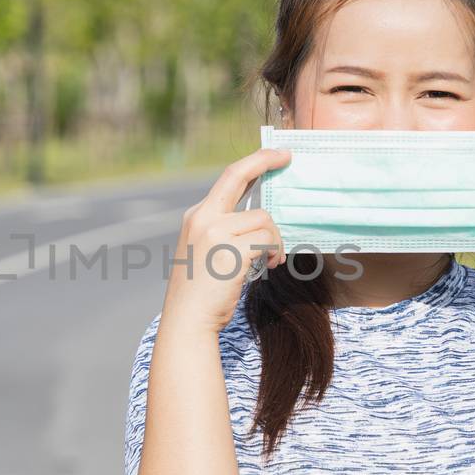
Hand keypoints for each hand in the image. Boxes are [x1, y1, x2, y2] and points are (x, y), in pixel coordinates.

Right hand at [161, 146, 291, 334]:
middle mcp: (202, 217)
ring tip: (269, 260)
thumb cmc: (202, 292)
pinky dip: (273, 251)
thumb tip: (260, 219)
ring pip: (263, 218)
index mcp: (197, 216)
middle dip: (264, 160)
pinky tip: (268, 266)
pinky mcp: (231, 250)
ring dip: (274, 239)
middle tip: (286, 156)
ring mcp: (215, 232)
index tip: (274, 154)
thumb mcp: (207, 250)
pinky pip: (266, 239)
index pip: (227, 178)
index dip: (253, 161)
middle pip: (238, 175)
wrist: (188, 320)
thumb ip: (225, 230)